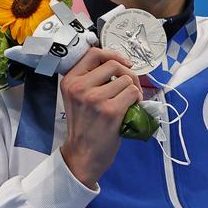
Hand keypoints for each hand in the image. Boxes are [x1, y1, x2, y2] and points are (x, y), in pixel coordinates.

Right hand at [59, 48, 142, 188]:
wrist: (83, 154)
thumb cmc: (85, 125)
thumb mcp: (77, 97)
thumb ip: (91, 79)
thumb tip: (119, 63)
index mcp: (70, 81)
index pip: (94, 53)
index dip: (113, 54)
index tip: (124, 63)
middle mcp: (80, 87)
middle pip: (115, 65)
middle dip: (129, 74)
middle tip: (131, 87)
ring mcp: (95, 98)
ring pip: (127, 80)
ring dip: (133, 90)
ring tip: (128, 102)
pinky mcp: (110, 110)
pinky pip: (133, 93)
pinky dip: (137, 100)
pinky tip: (131, 109)